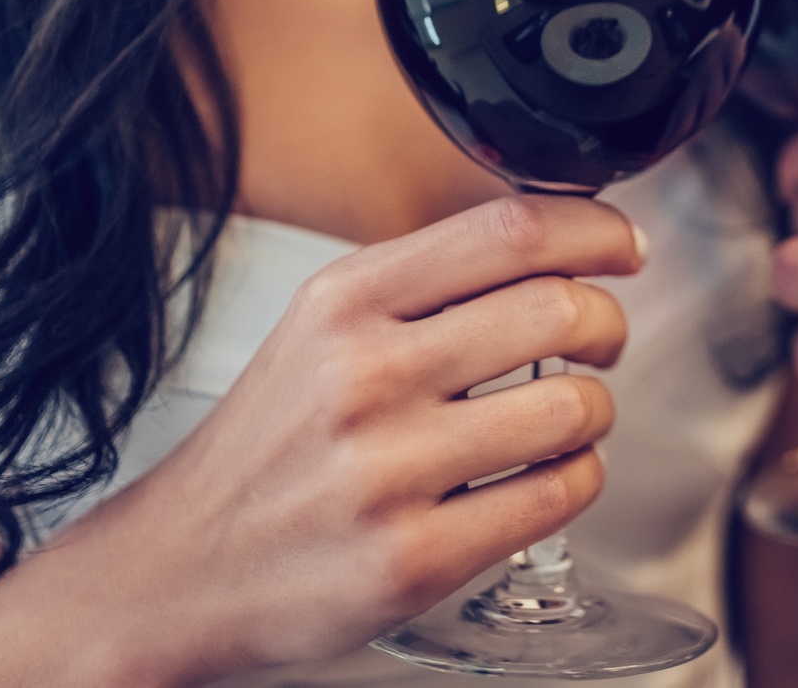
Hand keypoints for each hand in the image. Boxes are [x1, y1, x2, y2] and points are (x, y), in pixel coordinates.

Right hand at [0, 194, 644, 686]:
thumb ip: (425, 284)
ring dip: (596, 410)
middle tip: (601, 339)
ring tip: (566, 419)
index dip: (595, 229)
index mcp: (346, 301)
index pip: (509, 229)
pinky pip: (557, 494)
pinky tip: (545, 475)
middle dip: (607, 322)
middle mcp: (365, 374)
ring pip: (574, 406)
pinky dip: (577, 478)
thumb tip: (556, 244)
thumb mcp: (321, 330)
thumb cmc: (269, 447)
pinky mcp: (414, 557)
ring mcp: (389, 470)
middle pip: (559, 308)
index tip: (623, 245)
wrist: (174, 570)